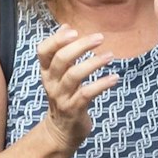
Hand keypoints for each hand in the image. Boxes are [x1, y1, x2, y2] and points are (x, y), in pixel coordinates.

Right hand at [35, 26, 116, 154]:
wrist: (61, 131)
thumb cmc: (63, 96)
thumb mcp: (58, 74)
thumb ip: (61, 50)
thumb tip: (66, 26)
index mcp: (46, 71)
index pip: (43, 51)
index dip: (56, 39)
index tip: (73, 30)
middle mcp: (51, 83)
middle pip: (61, 59)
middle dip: (81, 46)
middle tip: (100, 38)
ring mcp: (61, 97)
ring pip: (74, 76)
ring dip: (93, 63)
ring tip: (110, 56)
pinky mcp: (74, 110)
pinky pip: (87, 94)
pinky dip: (102, 84)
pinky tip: (114, 78)